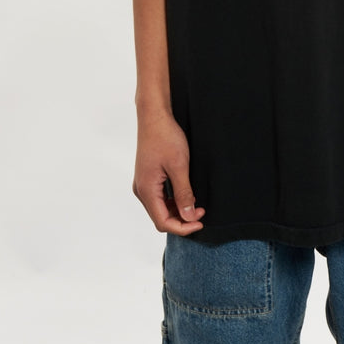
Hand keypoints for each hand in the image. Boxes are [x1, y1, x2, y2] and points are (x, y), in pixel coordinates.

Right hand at [132, 111, 204, 235]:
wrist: (154, 116)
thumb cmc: (166, 137)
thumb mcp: (179, 166)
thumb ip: (184, 193)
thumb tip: (189, 216)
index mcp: (147, 190)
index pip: (163, 222)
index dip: (183, 227)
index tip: (200, 222)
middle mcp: (141, 190)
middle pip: (160, 217)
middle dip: (182, 219)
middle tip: (201, 212)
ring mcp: (143, 183)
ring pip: (160, 208)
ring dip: (178, 210)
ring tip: (196, 204)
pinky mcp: (148, 177)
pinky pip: (159, 197)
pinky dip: (173, 201)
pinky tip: (186, 194)